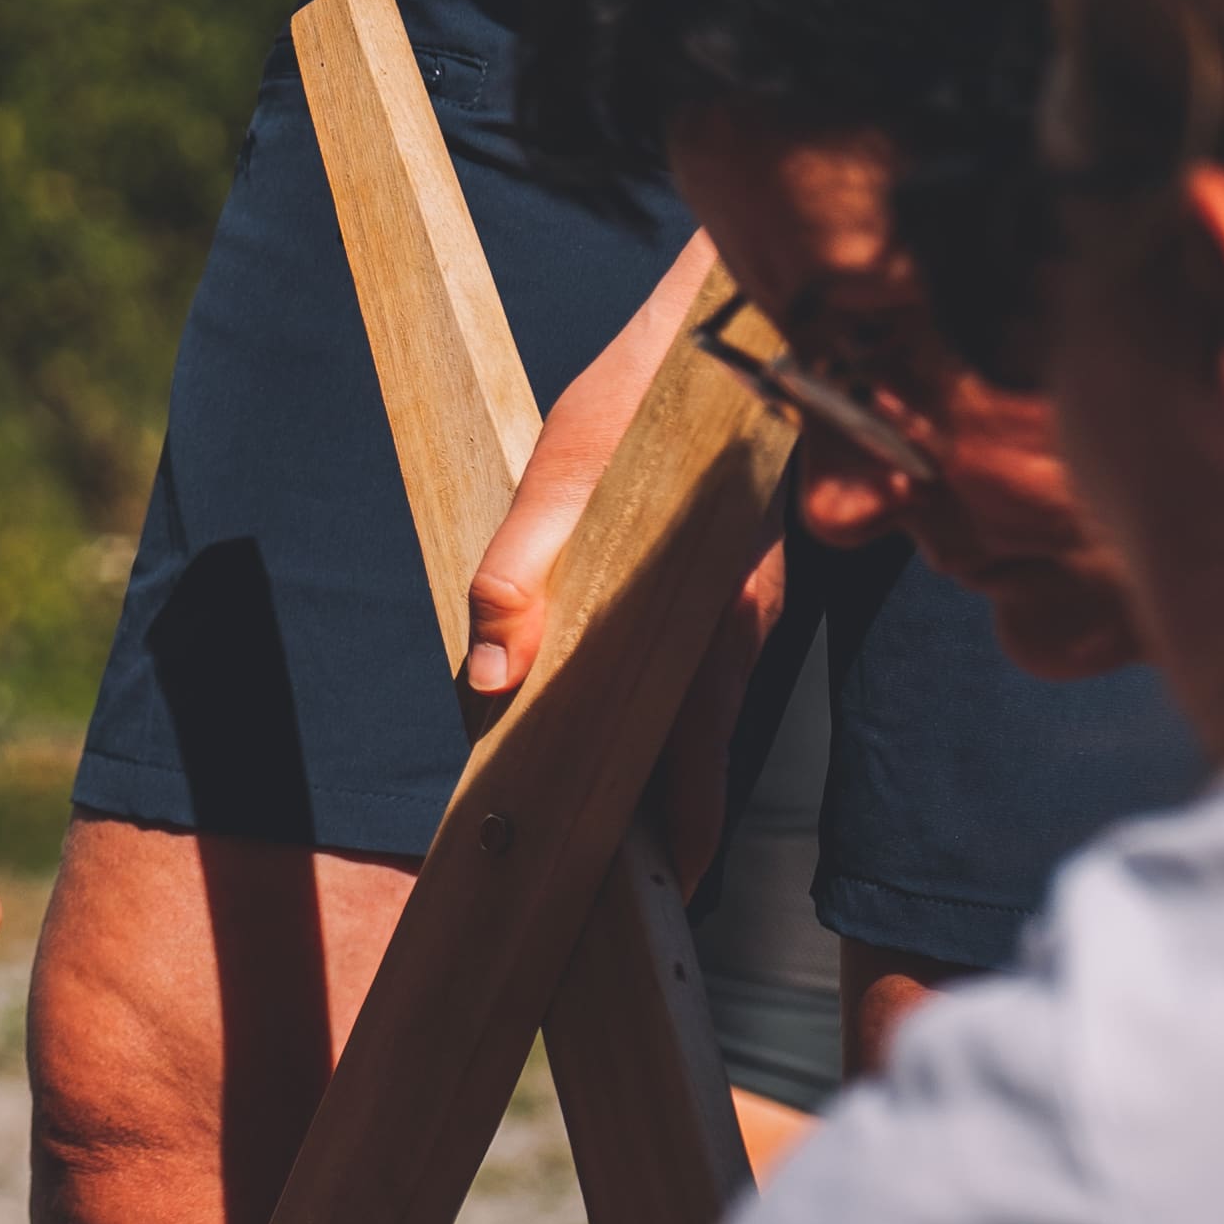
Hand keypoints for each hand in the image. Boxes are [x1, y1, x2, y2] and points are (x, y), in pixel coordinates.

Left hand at [462, 271, 782, 885]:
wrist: (726, 324)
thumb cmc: (646, 394)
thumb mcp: (565, 464)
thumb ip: (520, 570)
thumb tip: (485, 677)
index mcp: (713, 620)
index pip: (698, 763)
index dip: (679, 837)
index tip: (654, 899)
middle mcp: (739, 627)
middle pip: (696, 754)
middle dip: (658, 823)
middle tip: (601, 890)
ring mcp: (739, 610)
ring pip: (695, 712)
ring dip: (652, 766)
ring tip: (588, 823)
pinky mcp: (728, 588)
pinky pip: (693, 669)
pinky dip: (656, 708)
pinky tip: (606, 718)